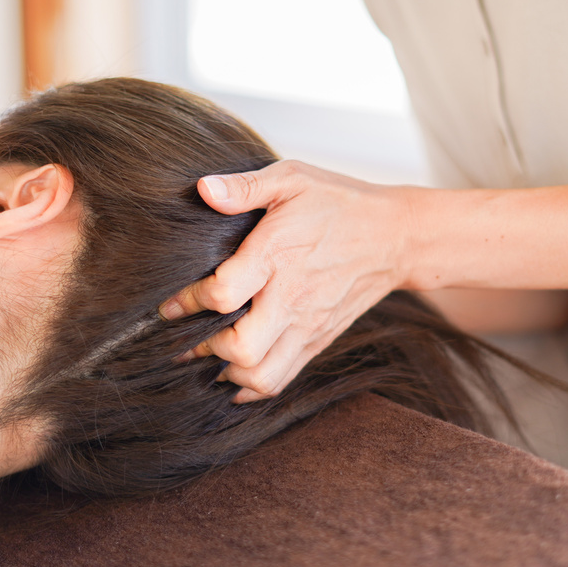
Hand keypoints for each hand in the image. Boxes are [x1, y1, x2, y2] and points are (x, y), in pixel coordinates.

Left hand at [160, 160, 412, 401]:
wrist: (397, 237)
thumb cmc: (340, 204)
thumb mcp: (293, 179)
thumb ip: (245, 187)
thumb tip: (203, 189)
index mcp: (278, 255)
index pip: (224, 294)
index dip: (188, 303)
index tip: (170, 305)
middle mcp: (292, 298)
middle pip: (242, 348)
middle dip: (204, 348)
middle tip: (185, 337)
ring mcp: (308, 325)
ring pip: (262, 375)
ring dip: (227, 373)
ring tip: (208, 357)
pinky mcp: (318, 340)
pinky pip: (282, 379)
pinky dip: (252, 387)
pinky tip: (233, 375)